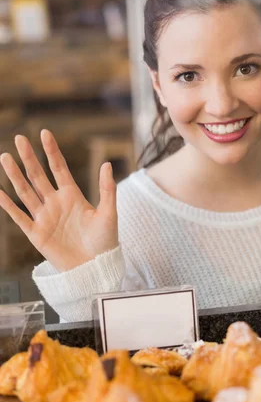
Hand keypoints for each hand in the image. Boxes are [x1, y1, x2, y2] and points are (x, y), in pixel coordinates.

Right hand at [0, 130, 117, 271]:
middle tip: (19, 139)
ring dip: (15, 175)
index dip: (51, 151)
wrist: (95, 268)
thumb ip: (107, 189)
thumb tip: (107, 164)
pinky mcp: (36, 233)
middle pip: (38, 175)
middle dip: (29, 157)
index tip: (44, 133)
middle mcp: (55, 202)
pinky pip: (19, 216)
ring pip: (26, 191)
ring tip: (5, 157)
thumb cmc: (105, 241)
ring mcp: (44, 217)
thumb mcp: (109, 213)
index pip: (58, 168)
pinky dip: (8, 205)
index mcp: (72, 195)